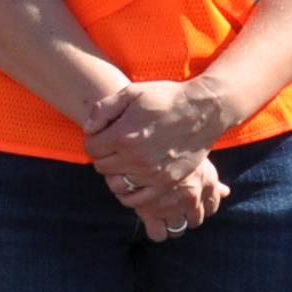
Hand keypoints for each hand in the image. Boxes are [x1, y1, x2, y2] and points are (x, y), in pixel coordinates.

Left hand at [81, 77, 236, 184]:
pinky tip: (133, 179)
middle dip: (104, 156)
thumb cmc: (165, 98)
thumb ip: (103, 109)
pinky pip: (138, 198)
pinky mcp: (167, 181)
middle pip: (102, 166)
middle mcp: (135, 157)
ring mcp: (152, 172)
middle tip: (114, 147)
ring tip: (124, 162)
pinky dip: (130, 192)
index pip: (91, 148)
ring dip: (116, 173)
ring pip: (117, 183)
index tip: (103, 135)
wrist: (203, 110)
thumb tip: (88, 129)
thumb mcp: (131, 93)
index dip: (94, 141)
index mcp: (123, 135)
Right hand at [119, 155, 228, 238]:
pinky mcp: (152, 213)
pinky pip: (158, 234)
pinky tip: (151, 220)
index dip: (201, 206)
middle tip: (173, 206)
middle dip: (185, 216)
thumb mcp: (198, 159)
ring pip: (177, 229)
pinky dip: (156, 230)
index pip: (211, 207)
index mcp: (207, 185)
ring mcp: (173, 208)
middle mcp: (193, 200)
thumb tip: (226, 192)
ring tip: (160, 213)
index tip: (192, 202)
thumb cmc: (173, 146)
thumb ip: (212, 181)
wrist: (149, 146)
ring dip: (171, 224)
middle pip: (195, 221)